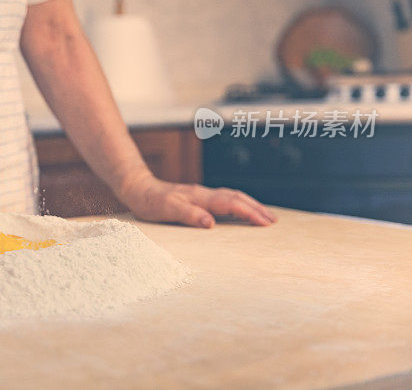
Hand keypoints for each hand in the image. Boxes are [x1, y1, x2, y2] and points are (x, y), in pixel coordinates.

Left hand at [119, 171, 275, 227]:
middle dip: (256, 209)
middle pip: (236, 198)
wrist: (138, 188)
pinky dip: (238, 203)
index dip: (250, 213)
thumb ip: (188, 215)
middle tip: (273, 221)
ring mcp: (202, 194)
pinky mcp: (197, 197)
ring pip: (232, 196)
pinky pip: (224, 198)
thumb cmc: (150, 201)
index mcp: (200, 197)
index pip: (231, 204)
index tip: (266, 223)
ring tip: (265, 215)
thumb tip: (211, 223)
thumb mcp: (166, 210)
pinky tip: (240, 209)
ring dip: (250, 205)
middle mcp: (204, 193)